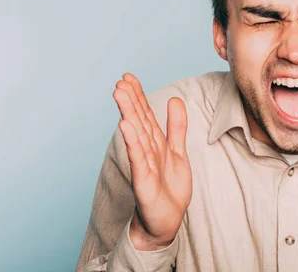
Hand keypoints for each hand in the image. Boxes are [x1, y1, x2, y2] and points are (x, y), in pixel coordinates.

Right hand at [113, 73, 191, 249]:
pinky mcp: (144, 181)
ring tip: (120, 93)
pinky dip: (133, 142)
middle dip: (130, 100)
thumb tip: (175, 99)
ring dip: (128, 113)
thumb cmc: (169, 188)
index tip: (128, 77)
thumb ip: (176, 127)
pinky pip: (139, 159)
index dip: (138, 95)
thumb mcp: (177, 152)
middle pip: (138, 121)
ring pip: (137, 134)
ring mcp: (144, 165)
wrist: (166, 222)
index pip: (145, 114)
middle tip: (121, 80)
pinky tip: (125, 126)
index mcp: (155, 143)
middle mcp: (146, 151)